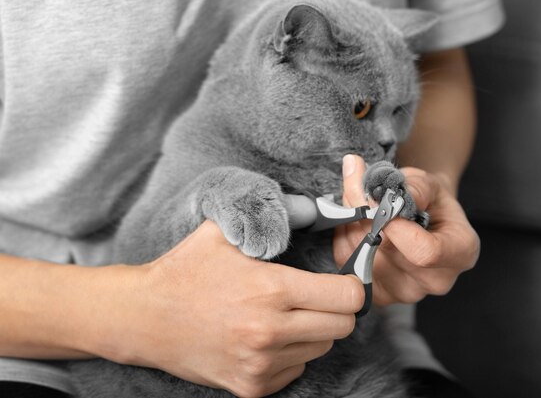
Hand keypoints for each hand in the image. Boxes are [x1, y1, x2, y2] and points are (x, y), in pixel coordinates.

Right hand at [119, 221, 363, 397]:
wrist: (144, 318)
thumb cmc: (186, 270)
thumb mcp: (224, 230)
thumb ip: (273, 217)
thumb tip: (314, 207)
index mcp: (271, 289)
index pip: (347, 297)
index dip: (351, 286)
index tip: (342, 282)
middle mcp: (270, 330)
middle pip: (342, 326)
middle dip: (336, 310)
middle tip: (316, 298)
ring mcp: (260, 363)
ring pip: (320, 349)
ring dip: (312, 331)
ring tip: (282, 314)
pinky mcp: (251, 386)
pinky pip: (296, 369)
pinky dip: (290, 354)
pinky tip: (266, 337)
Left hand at [333, 155, 479, 304]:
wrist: (425, 218)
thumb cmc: (431, 201)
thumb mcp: (429, 183)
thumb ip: (409, 186)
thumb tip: (377, 188)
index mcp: (460, 254)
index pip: (425, 252)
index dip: (395, 226)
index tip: (381, 200)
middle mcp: (435, 281)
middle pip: (387, 252)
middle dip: (365, 214)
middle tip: (357, 186)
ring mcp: (405, 293)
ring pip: (362, 256)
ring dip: (350, 222)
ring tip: (357, 200)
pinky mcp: (379, 294)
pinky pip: (348, 264)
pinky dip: (344, 237)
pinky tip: (354, 222)